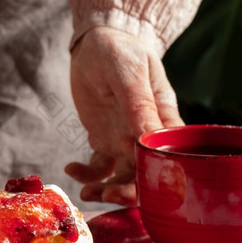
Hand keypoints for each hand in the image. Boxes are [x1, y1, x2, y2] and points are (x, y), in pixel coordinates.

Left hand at [64, 26, 183, 205]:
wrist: (94, 45)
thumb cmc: (119, 51)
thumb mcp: (129, 73)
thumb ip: (139, 105)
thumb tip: (150, 138)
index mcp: (164, 118)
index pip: (170, 155)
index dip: (159, 176)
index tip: (141, 184)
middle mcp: (147, 135)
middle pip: (147, 174)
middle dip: (130, 191)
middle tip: (110, 196)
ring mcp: (125, 141)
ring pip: (122, 178)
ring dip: (107, 191)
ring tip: (89, 195)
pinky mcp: (104, 142)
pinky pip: (99, 168)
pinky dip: (86, 175)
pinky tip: (71, 168)